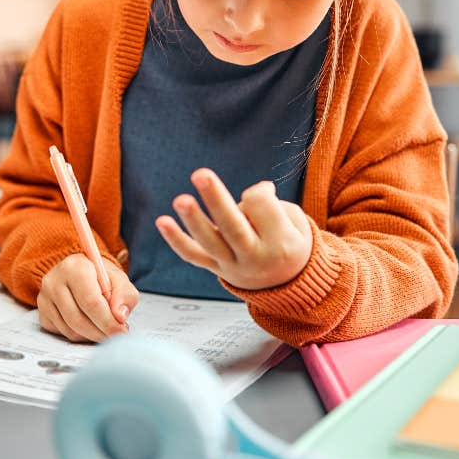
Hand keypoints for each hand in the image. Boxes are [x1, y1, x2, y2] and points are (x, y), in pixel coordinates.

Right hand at [38, 254, 138, 342]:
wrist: (80, 274)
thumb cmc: (100, 277)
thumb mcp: (119, 279)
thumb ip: (124, 295)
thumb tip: (120, 316)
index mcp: (74, 267)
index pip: (90, 301)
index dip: (108, 320)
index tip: (121, 330)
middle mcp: (54, 281)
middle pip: (79, 319)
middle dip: (101, 332)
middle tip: (116, 335)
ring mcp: (45, 298)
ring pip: (71, 330)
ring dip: (92, 336)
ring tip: (105, 329)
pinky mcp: (42, 313)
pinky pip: (63, 334)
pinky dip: (81, 336)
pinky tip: (91, 326)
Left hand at [155, 169, 312, 290]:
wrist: (288, 284)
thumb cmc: (291, 242)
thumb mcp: (297, 224)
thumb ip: (274, 207)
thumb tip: (255, 193)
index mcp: (281, 245)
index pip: (262, 206)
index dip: (261, 192)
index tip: (265, 193)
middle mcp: (255, 258)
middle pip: (233, 226)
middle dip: (216, 199)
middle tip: (201, 173)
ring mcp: (233, 266)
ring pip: (210, 242)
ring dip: (193, 220)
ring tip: (180, 199)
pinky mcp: (217, 268)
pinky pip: (194, 255)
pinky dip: (176, 240)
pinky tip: (162, 221)